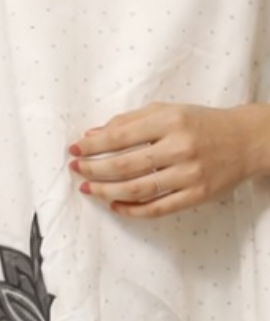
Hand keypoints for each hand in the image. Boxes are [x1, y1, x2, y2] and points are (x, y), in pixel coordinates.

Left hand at [69, 102, 269, 219]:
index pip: (121, 135)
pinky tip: (115, 205)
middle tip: (76, 170)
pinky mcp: (196, 195)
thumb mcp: (169, 112)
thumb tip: (93, 134)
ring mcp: (189, 174)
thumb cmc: (201, 124)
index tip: (74, 149)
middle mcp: (180, 147)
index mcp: (171, 120)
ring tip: (89, 189)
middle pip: (124, 165)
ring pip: (137, 189)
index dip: (93, 145)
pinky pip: (157, 208)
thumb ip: (131, 121)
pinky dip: (132, 209)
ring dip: (106, 191)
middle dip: (93, 169)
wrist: (246, 141)